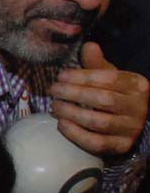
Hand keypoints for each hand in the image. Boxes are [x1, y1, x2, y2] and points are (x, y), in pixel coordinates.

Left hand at [49, 42, 149, 156]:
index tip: (60, 76)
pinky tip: (61, 124)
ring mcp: (131, 129)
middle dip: (73, 94)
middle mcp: (138, 107)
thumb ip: (96, 63)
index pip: (109, 79)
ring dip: (71, 114)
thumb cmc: (114, 93)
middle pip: (103, 100)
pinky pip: (96, 143)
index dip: (82, 77)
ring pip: (99, 122)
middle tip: (53, 90)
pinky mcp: (121, 146)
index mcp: (137, 85)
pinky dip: (76, 134)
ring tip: (54, 106)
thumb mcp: (109, 76)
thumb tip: (88, 46)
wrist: (128, 120)